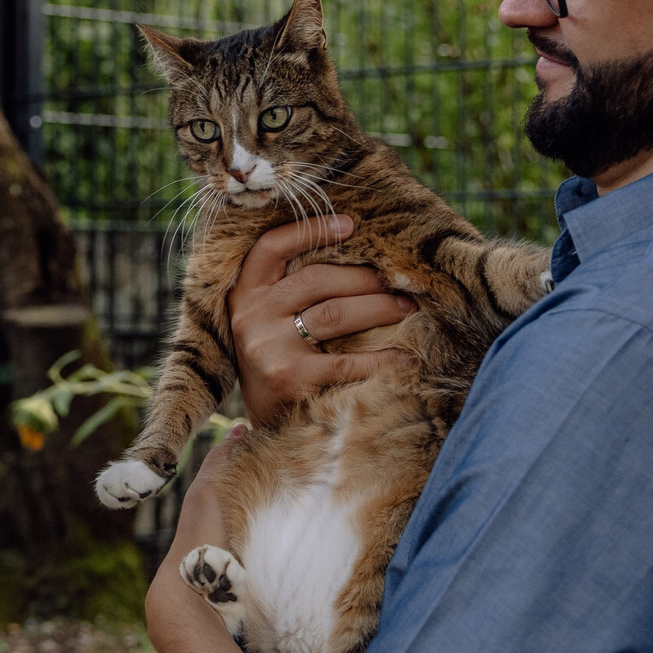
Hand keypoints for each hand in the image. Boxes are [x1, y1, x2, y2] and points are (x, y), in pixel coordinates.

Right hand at [227, 215, 417, 422]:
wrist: (266, 428)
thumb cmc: (279, 364)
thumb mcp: (268, 323)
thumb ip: (290, 293)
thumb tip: (357, 257)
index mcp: (244, 295)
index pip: (270, 247)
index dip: (310, 229)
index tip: (351, 224)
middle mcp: (251, 316)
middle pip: (317, 279)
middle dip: (366, 278)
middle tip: (401, 284)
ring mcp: (268, 347)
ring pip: (335, 313)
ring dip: (380, 307)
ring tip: (407, 309)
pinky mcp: (289, 378)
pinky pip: (347, 361)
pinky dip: (382, 358)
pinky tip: (405, 356)